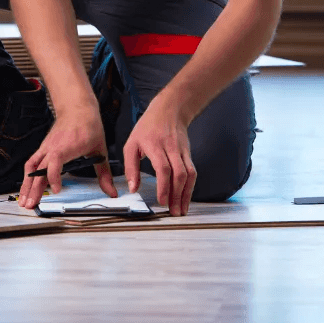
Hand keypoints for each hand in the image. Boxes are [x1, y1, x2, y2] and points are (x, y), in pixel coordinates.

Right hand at [18, 103, 116, 208]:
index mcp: (67, 146)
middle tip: (30, 205)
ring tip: (23, 200)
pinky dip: (28, 176)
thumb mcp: (100, 150)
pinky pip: (32, 162)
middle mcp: (53, 147)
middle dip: (33, 188)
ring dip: (26, 184)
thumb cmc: (88, 126)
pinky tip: (26, 186)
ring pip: (31, 167)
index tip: (57, 190)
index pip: (55, 162)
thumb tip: (111, 191)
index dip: (54, 176)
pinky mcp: (43, 148)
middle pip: (38, 169)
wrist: (78, 108)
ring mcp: (46, 148)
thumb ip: (104, 173)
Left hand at [122, 95, 196, 215]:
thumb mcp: (131, 143)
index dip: (164, 186)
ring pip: (189, 174)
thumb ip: (131, 167)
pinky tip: (186, 198)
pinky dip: (190, 187)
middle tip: (173, 212)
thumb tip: (133, 188)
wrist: (169, 110)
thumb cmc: (148, 127)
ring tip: (181, 210)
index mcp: (155, 145)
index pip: (163, 167)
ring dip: (186, 194)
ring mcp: (182, 151)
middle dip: (177, 195)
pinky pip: (192, 172)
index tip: (161, 201)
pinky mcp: (188, 154)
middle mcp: (171, 148)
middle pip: (179, 173)